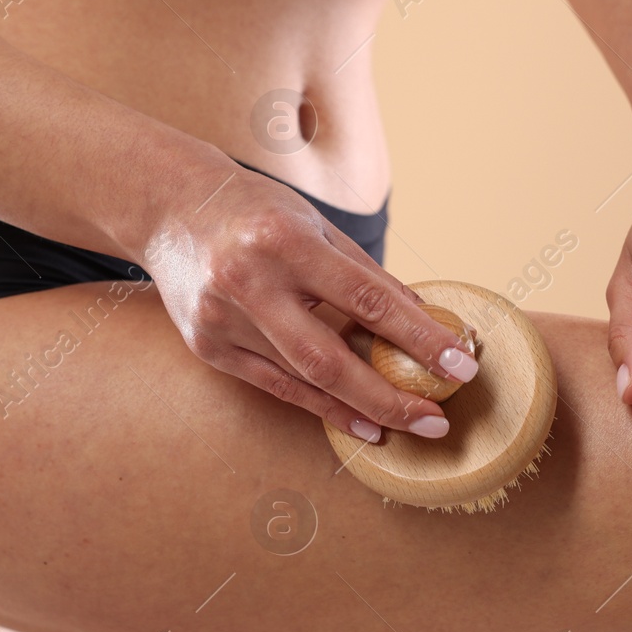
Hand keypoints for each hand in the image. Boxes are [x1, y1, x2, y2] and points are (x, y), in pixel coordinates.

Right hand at [141, 162, 477, 441]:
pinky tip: (359, 422)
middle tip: (437, 421)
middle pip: (330, 358)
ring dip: (361, 409)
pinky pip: (274, 386)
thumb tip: (423, 321)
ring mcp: (222, 319)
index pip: (368, 299)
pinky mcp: (208, 345)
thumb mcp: (315, 225)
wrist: (170, 206)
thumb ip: (365, 274)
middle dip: (390, 396)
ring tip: (407, 425)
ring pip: (303, 380)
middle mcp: (250, 283)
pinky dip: (321, 407)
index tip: (460, 365)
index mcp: (287, 242)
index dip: (419, 338)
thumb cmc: (256, 210)